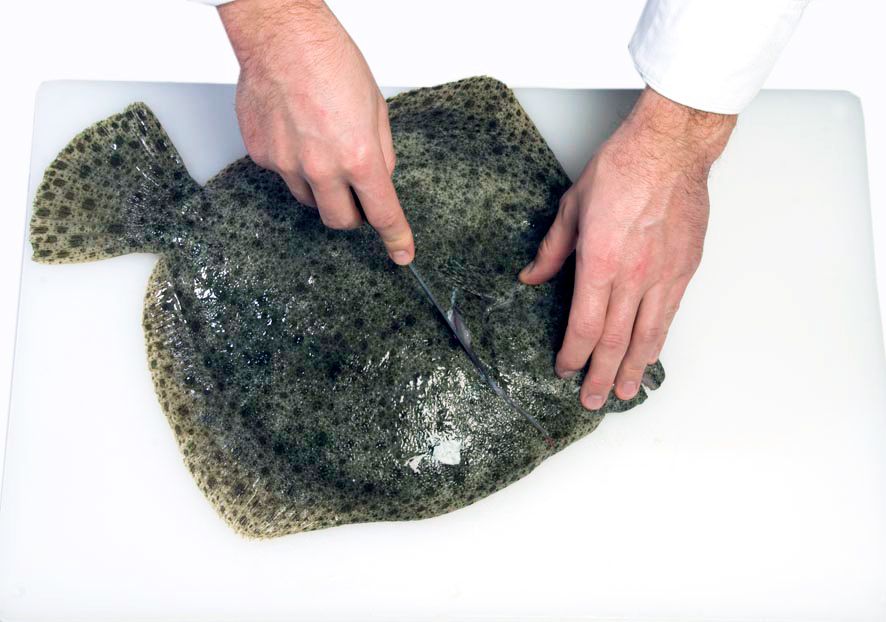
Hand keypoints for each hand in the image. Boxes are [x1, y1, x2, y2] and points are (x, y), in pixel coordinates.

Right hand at [218, 0, 414, 264]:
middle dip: (353, 214)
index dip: (395, 238)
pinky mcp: (262, 155)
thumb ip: (380, 152)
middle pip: (340, 220)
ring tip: (321, 145)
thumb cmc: (330, 60)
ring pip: (309, 199)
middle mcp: (321, 168)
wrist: (281, 36)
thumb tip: (380, 178)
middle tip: (355, 192)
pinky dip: (294, 163)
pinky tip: (296, 131)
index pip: (382, 213)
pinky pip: (283, 175)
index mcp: (358, 156)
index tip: (401, 254)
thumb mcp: (376, 108)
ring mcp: (287, 164)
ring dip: (322, 187)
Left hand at [520, 87, 735, 409]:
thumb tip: (532, 277)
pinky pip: (669, 315)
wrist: (670, 148)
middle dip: (600, 374)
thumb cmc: (622, 169)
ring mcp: (663, 275)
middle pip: (615, 340)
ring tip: (623, 393)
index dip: (573, 354)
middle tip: (592, 401)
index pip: (584, 325)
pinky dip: (658, 341)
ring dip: (633, 369)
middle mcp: (634, 275)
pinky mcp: (685, 268)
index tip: (564, 369)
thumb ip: (552, 251)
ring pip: (647, 335)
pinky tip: (651, 356)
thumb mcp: (572, 207)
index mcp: (600, 262)